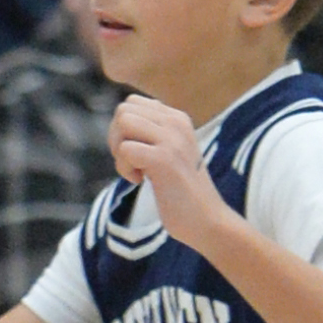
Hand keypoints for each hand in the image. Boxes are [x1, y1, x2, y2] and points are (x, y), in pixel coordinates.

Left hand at [109, 95, 229, 250]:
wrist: (206, 219)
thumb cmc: (181, 191)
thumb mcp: (168, 152)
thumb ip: (150, 134)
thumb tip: (119, 120)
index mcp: (177, 118)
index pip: (132, 103)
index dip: (122, 130)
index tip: (135, 152)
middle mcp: (176, 122)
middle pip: (123, 110)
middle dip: (116, 138)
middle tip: (131, 163)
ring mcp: (172, 139)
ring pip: (123, 123)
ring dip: (119, 151)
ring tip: (136, 171)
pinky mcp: (164, 159)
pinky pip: (125, 149)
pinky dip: (124, 169)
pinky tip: (139, 181)